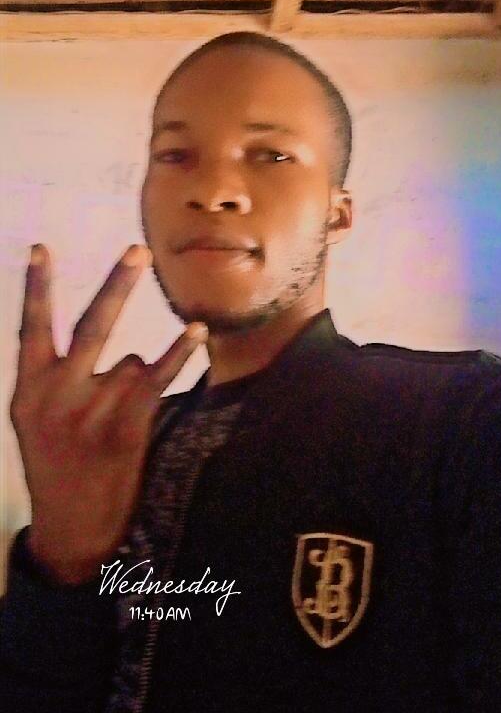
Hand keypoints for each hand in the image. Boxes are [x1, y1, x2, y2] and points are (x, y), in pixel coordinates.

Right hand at [10, 244, 207, 583]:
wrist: (71, 528)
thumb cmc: (54, 467)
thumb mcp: (32, 422)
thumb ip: (49, 381)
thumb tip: (109, 348)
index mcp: (28, 390)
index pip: (30, 328)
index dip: (36, 287)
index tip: (42, 249)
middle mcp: (59, 394)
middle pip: (92, 325)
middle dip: (117, 285)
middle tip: (139, 250)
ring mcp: (94, 409)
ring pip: (128, 360)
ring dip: (130, 377)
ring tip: (112, 414)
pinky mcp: (127, 425)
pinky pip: (158, 376)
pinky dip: (178, 352)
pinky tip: (194, 331)